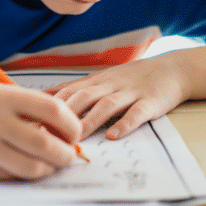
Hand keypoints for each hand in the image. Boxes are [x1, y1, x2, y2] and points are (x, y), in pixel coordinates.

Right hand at [0, 82, 81, 180]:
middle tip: (70, 154)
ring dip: (50, 168)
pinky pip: (14, 176)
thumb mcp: (1, 94)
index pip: (53, 111)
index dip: (72, 125)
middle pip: (47, 144)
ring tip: (51, 161)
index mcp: (4, 96)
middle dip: (66, 153)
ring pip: (33, 167)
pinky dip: (28, 172)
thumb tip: (68, 132)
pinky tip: (26, 162)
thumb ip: (32, 109)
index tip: (75, 132)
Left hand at [49, 55, 188, 139]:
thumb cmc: (130, 78)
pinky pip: (136, 113)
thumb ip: (73, 89)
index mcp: (95, 81)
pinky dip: (124, 123)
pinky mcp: (150, 102)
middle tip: (50, 133)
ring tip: (76, 136)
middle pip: (83, 97)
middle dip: (65, 115)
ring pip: (106, 105)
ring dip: (90, 120)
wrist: (171, 69)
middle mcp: (109, 85)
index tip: (35, 122)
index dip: (50, 107)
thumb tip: (41, 96)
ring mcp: (130, 93)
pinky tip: (113, 135)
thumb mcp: (99, 79)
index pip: (68, 92)